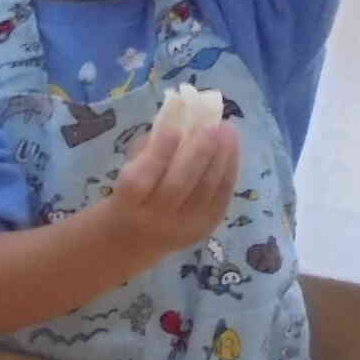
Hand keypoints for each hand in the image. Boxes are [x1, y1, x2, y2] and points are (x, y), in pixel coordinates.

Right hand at [100, 121, 239, 266]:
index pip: (140, 180)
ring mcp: (182, 226)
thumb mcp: (128, 171)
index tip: (174, 128)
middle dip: (197, 153)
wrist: (134, 242)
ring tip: (229, 130)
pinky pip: (221, 197)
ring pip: (205, 190)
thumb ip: (148, 148)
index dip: (158, 153)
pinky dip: (230, 170)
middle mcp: (154, 219)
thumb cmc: (130, 196)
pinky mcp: (204, 229)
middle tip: (211, 126)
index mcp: (127, 204)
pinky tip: (232, 148)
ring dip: (221, 157)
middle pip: (177, 186)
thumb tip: (179, 117)